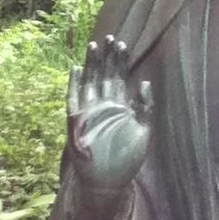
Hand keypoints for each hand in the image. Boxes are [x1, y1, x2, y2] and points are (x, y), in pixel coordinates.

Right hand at [67, 35, 151, 192]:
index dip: (119, 61)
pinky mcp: (77, 123)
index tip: (122, 44)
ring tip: (94, 46)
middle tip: (109, 37)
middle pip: (103, 75)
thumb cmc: (127, 158)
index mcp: (119, 106)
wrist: (109, 182)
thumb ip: (145, 107)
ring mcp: (90, 113)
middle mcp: (103, 105)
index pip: (118, 77)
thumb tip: (144, 82)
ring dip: (91, 65)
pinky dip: (74, 85)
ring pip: (88, 82)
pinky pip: (73, 100)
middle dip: (106, 57)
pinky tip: (76, 69)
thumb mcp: (144, 130)